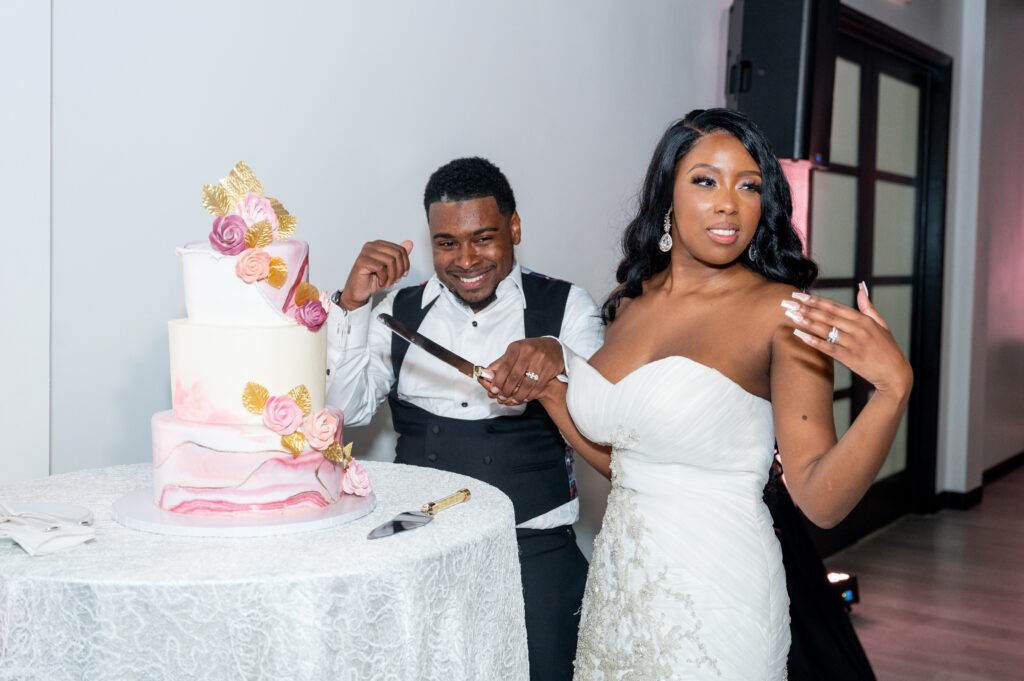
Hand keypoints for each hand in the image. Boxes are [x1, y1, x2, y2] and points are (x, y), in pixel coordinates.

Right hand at [337, 240, 413, 309]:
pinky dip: (384, 278)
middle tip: (396, 280)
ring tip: (388, 283)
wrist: (359, 291)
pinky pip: (381, 268)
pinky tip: (381, 282)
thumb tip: (409, 243)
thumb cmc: (373, 279)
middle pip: (397, 254)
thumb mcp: (391, 268)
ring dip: (392, 276)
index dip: (405, 264)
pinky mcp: (362, 261)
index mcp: (379, 245)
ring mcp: (366, 252)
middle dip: (399, 270)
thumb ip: (399, 256)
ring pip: (390, 261)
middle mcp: (372, 246)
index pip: (400, 250)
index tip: (403, 274)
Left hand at [478, 337, 564, 405]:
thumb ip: (501, 363)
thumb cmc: (530, 350)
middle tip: (502, 397)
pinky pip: (538, 385)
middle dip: (507, 389)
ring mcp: (541, 359)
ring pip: (527, 383)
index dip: (498, 380)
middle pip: (515, 376)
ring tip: (514, 400)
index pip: (505, 366)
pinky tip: (526, 398)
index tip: (494, 390)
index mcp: (517, 347)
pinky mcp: (550, 367)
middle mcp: (529, 352)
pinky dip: (531, 394)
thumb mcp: (515, 352)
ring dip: (519, 395)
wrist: (552, 346)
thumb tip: (485, 373)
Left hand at [783, 283, 912, 398]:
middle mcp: (858, 329)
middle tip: (787, 302)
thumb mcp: (881, 324)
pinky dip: (813, 341)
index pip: (835, 306)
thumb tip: (861, 287)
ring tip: (790, 315)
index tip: (799, 294)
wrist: (895, 374)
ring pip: (826, 330)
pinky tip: (799, 335)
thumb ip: (868, 306)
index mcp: (864, 319)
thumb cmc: (887, 349)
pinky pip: (828, 348)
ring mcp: (854, 343)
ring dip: (806, 321)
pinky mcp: (850, 358)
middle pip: (827, 316)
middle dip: (805, 308)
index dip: (815, 300)